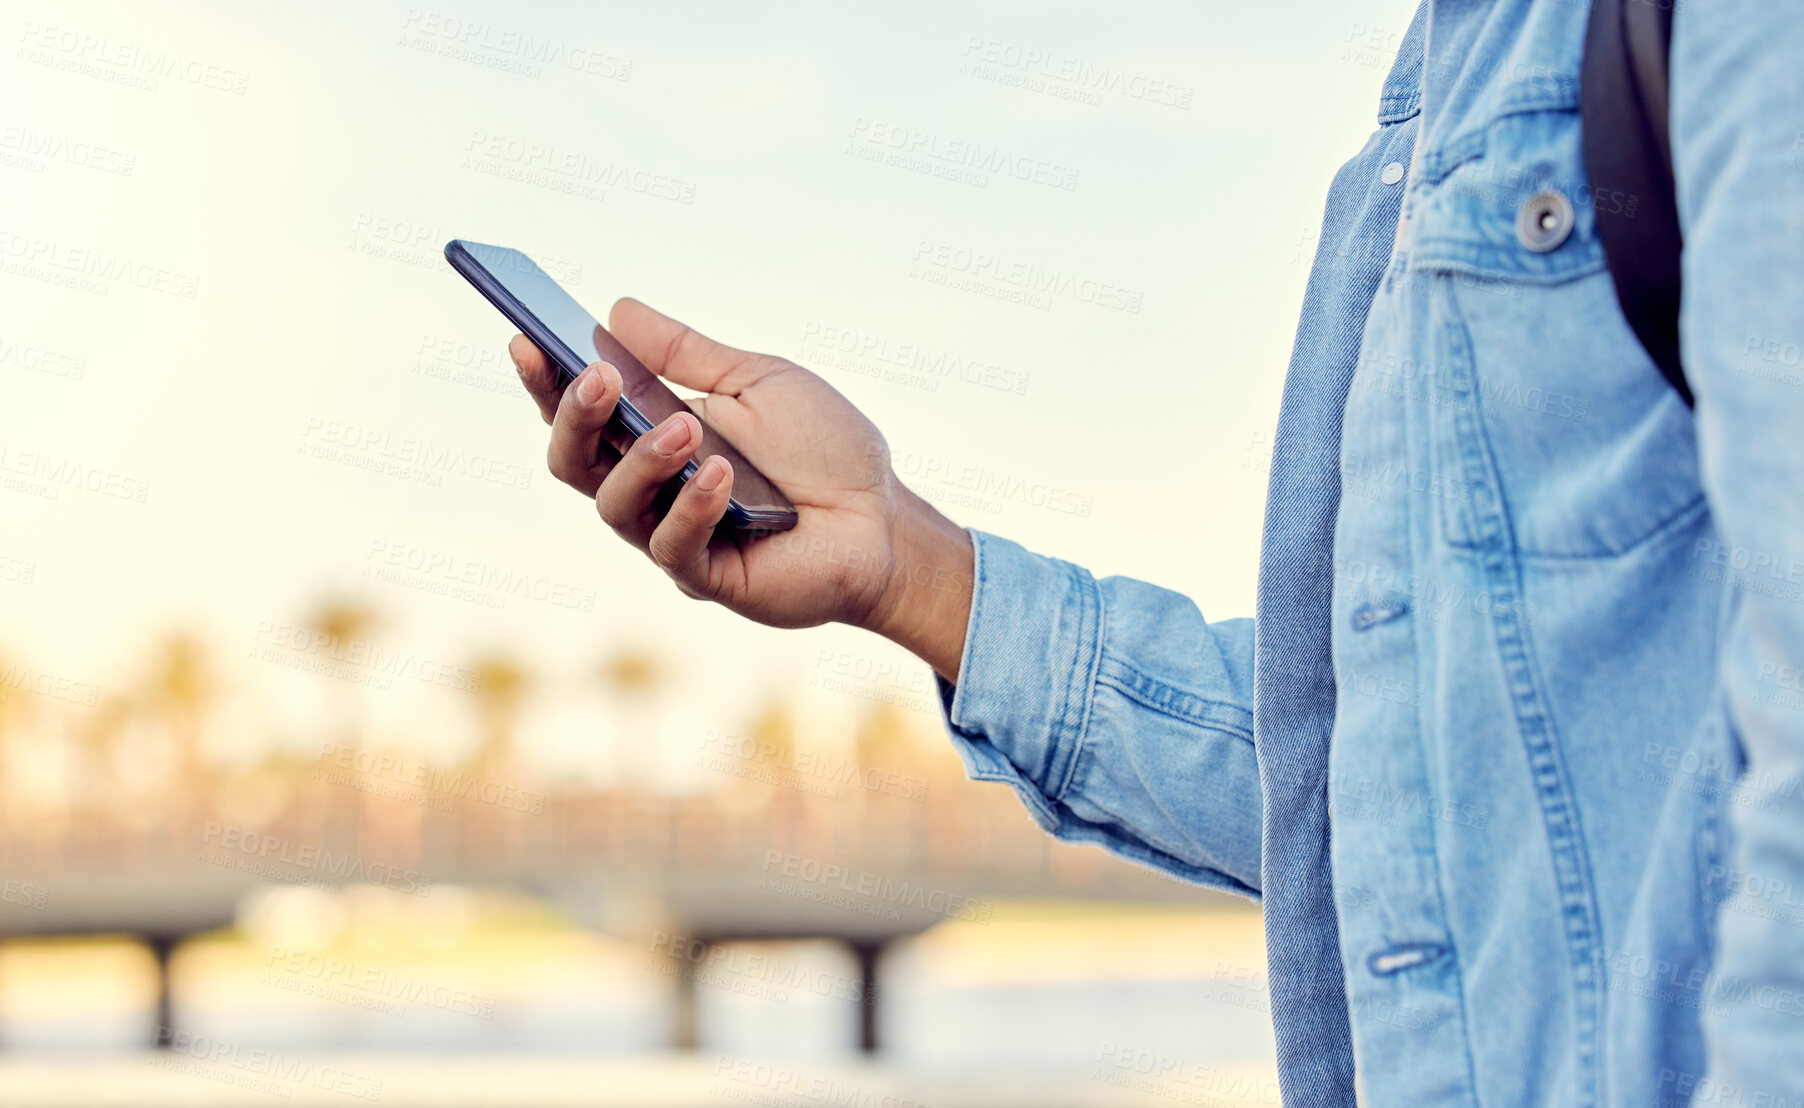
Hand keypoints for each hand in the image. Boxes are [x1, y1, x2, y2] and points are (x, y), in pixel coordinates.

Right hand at [510, 298, 972, 678]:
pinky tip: (720, 476)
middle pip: (573, 462)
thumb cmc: (826, 450)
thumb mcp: (758, 381)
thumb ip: (686, 354)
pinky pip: (673, 547)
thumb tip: (615, 311)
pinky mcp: (708, 578)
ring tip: (683, 428)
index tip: (526, 336)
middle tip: (595, 377)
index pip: (582, 413)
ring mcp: (674, 537)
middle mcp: (651, 491)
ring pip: (615, 505)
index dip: (546, 381)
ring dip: (642, 461)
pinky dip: (691, 507)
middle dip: (574, 417)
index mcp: (654, 438)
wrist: (884, 518)